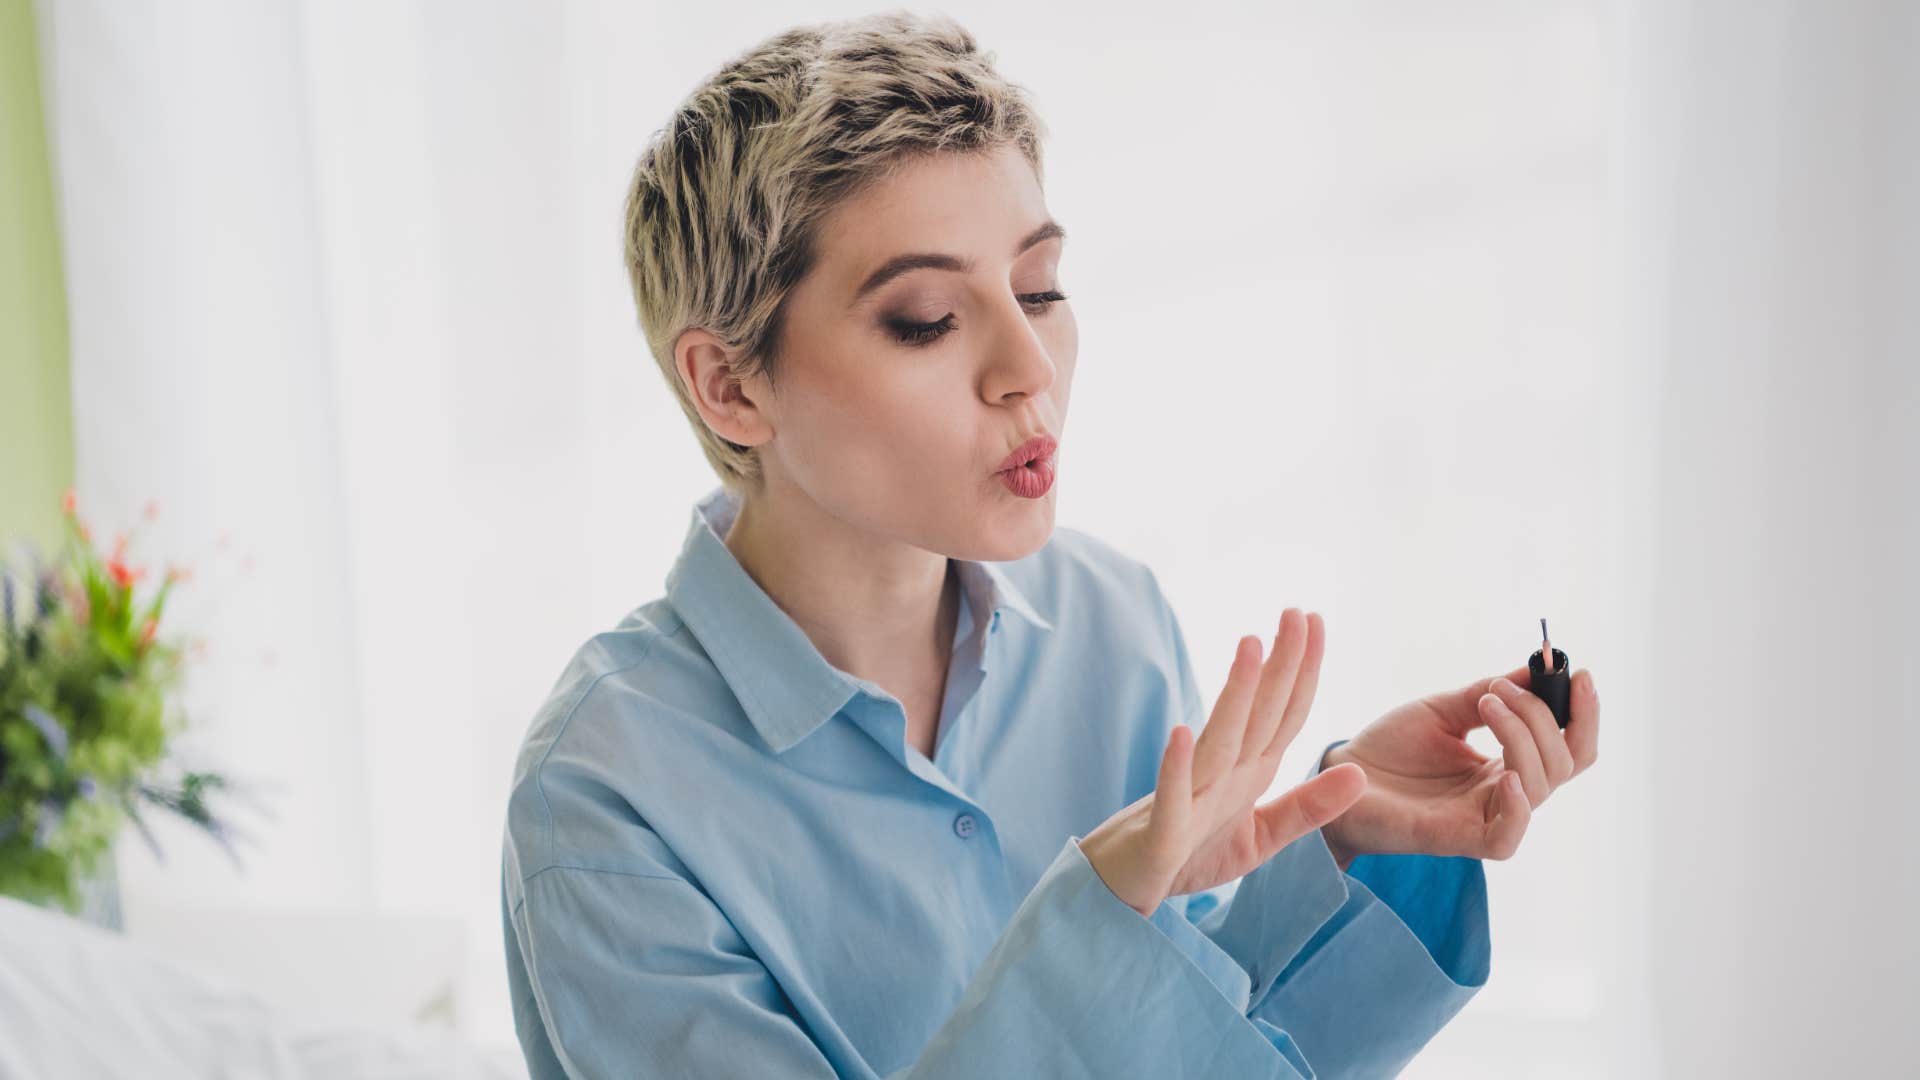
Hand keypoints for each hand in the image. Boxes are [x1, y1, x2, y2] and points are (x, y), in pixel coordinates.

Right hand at [1079, 609, 1368, 916]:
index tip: (1317, 620)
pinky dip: (1176, 766)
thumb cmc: (1188, 854)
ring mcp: (1189, 800)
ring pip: (1217, 742)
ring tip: (1251, 647)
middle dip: (1280, 663)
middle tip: (1296, 611)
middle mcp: (1220, 776)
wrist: (1123, 890)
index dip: (1304, 670)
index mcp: (1248, 773)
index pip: (1284, 714)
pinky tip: (1182, 732)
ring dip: (1235, 696)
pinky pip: (1172, 797)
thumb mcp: (1263, 837)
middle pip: (1257, 714)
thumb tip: (1361, 772)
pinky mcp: (1163, 834)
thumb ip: (1308, 808)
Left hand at [1319, 660, 1599, 868]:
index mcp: (1507, 763)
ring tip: (1487, 704)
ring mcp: (1484, 817)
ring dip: (1523, 736)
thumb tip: (1535, 670)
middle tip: (1502, 689)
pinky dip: (1517, 805)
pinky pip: (1508, 836)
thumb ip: (1489, 694)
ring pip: (1541, 787)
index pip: (1568, 745)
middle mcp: (1505, 792)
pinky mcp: (1458, 839)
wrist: (1339, 775)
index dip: (1584, 713)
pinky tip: (1503, 773)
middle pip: (1563, 763)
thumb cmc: (1389, 748)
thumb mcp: (1443, 709)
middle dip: (1545, 717)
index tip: (1580, 672)